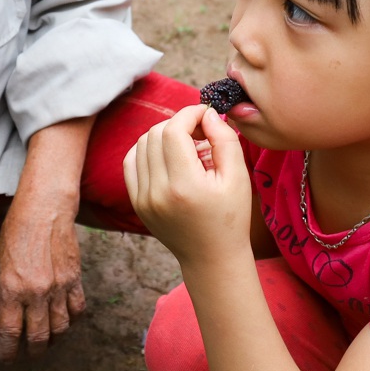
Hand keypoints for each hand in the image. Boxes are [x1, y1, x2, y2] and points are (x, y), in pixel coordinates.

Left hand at [0, 186, 86, 362]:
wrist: (44, 210)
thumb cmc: (15, 233)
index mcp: (12, 289)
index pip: (9, 332)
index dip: (7, 351)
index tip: (6, 358)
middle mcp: (36, 292)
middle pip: (38, 336)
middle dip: (32, 351)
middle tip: (28, 355)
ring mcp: (58, 287)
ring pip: (60, 328)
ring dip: (53, 339)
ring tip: (47, 341)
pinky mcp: (74, 280)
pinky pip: (77, 310)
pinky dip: (71, 320)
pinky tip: (64, 321)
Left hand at [124, 105, 250, 264]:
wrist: (211, 257)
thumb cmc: (230, 217)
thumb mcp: (238, 177)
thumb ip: (224, 139)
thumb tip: (207, 113)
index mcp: (185, 185)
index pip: (174, 131)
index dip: (189, 114)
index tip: (205, 114)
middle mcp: (158, 192)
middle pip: (156, 134)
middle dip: (178, 123)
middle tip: (199, 131)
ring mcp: (143, 198)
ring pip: (141, 144)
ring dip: (163, 134)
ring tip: (186, 144)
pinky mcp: (137, 202)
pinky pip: (131, 162)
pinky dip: (146, 150)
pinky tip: (167, 154)